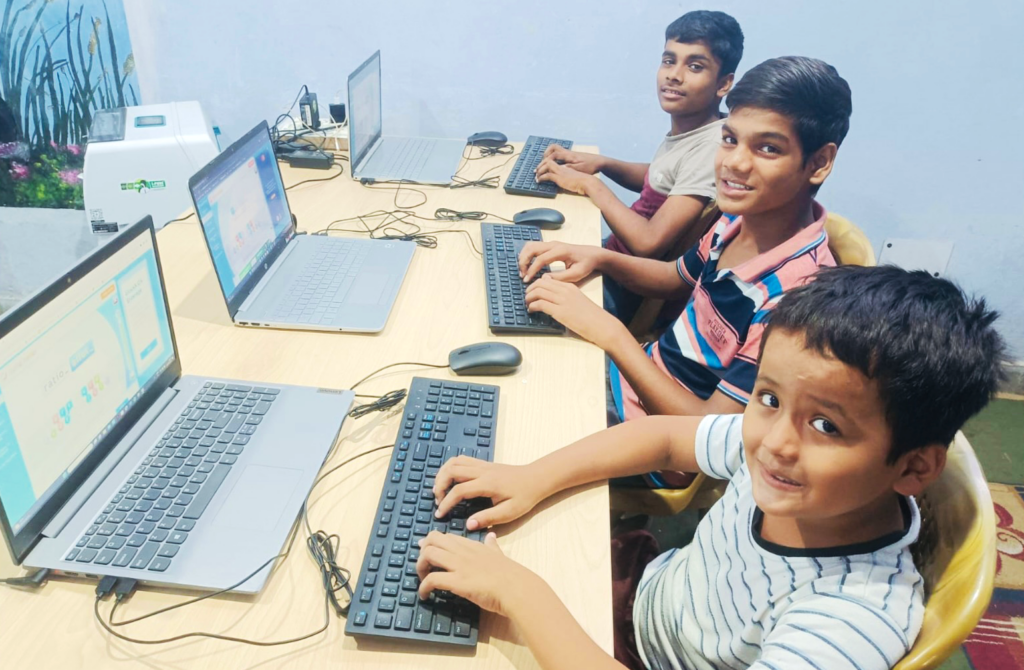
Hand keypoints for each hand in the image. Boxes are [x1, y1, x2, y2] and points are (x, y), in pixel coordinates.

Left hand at [416, 531, 536, 616]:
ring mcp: (459, 565)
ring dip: (419, 567)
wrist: (516, 588)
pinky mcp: (457, 581)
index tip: (425, 551)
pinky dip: (423, 587)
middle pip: (431, 540)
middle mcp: (462, 551)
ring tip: (422, 580)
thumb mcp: (498, 554)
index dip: (431, 543)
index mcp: (472, 544)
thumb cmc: (510, 574)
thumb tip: (491, 536)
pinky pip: (432, 580)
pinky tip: (424, 595)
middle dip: (422, 552)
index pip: (445, 536)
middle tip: (423, 567)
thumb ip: (492, 545)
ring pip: (428, 554)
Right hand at [433, 457, 546, 529]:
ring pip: (455, 461)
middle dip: (440, 485)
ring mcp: (482, 465)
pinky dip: (450, 467)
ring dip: (443, 474)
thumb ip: (488, 518)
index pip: (459, 490)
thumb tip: (468, 525)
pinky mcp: (483, 463)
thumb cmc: (525, 496)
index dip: (446, 503)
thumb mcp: (509, 512)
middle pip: (452, 470)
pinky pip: (462, 459)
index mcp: (487, 484)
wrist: (536, 478)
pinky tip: (450, 479)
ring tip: (440, 489)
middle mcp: (482, 471)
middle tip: (438, 501)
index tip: (439, 515)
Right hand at [518, 241, 603, 282]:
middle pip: (531, 248)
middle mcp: (554, 244)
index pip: (540, 259)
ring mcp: (551, 243)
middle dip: (523, 262)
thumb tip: (544, 279)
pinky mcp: (550, 245)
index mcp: (560, 251)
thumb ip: (560, 277)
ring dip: (524, 257)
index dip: (532, 270)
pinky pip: (534, 246)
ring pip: (530, 246)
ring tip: (523, 271)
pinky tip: (527, 265)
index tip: (526, 280)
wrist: (593, 254)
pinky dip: (527, 254)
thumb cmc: (586, 264)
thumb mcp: (576, 274)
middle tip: (522, 275)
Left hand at [525, 275, 624, 348]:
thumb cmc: (591, 317)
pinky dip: (532, 306)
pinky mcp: (560, 312)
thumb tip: (550, 298)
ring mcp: (563, 301)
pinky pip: (540, 304)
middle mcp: (565, 291)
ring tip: (527, 304)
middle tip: (526, 297)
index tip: (532, 291)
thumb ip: (565, 297)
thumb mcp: (578, 301)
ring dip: (528, 298)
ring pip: (538, 292)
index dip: (536, 284)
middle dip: (529, 290)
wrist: (602, 325)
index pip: (547, 279)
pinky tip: (532, 311)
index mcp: (570, 287)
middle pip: (540, 283)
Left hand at [534, 159, 595, 195]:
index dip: (547, 163)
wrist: (588, 182)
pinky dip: (542, 178)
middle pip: (549, 160)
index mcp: (566, 166)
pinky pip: (548, 175)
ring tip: (536, 176)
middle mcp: (563, 167)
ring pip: (547, 166)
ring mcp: (561, 171)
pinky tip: (539, 181)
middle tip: (536, 171)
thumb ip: (568, 177)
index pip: (554, 160)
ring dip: (540, 170)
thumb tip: (564, 181)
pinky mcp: (560, 177)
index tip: (543, 168)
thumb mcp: (575, 178)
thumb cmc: (584, 182)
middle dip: (541, 165)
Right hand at [541, 145, 604, 174]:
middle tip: (538, 167)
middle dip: (544, 157)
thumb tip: (557, 169)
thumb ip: (567, 169)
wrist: (600, 162)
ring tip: (544, 164)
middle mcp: (568, 152)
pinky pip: (559, 154)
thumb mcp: (579, 169)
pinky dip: (553, 158)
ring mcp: (570, 153)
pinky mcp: (572, 156)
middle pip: (552, 149)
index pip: (553, 155)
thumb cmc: (590, 166)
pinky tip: (553, 165)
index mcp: (568, 155)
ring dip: (548, 155)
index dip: (545, 162)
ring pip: (555, 150)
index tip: (540, 170)